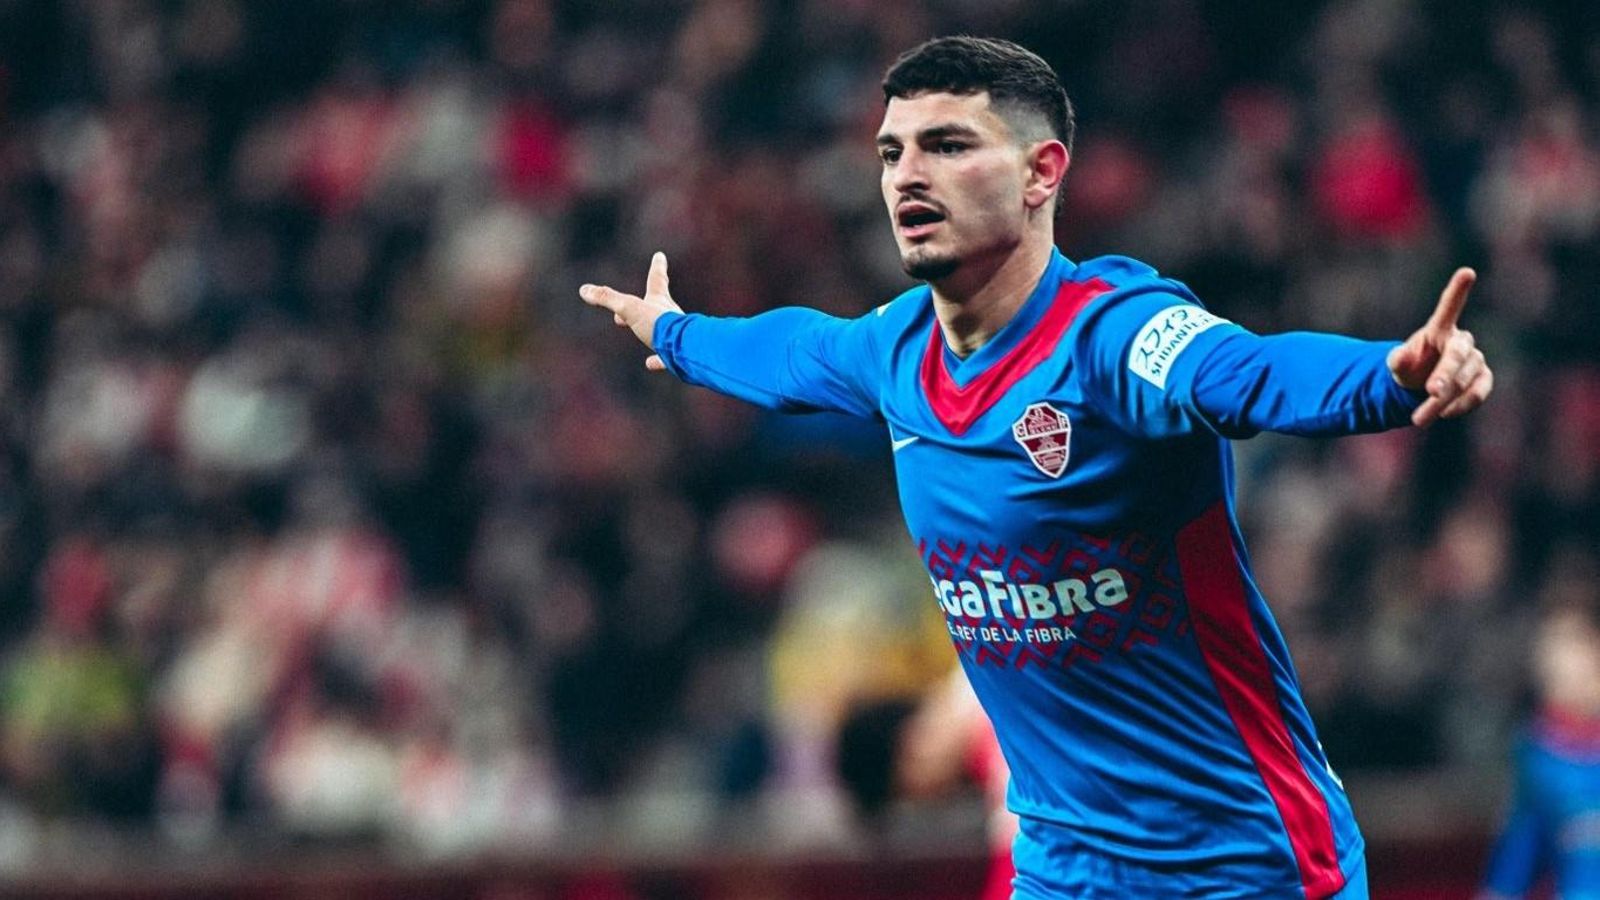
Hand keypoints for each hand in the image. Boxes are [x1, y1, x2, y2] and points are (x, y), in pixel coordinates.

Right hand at [579, 252, 683, 370]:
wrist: (684, 349)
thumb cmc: (658, 325)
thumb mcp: (628, 309)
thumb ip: (607, 299)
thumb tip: (584, 290)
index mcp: (659, 301)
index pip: (657, 279)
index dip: (657, 267)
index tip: (660, 256)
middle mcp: (670, 316)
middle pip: (658, 305)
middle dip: (648, 301)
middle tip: (638, 302)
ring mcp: (675, 336)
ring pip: (663, 330)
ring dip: (652, 329)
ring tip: (643, 332)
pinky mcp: (677, 355)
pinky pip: (665, 357)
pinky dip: (657, 359)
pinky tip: (650, 364)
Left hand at [1387, 267, 1493, 426]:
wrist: (1422, 387)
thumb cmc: (1411, 368)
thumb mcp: (1397, 365)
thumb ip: (1397, 360)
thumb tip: (1399, 358)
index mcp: (1439, 329)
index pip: (1450, 307)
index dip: (1458, 290)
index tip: (1467, 272)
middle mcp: (1461, 341)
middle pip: (1457, 356)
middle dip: (1445, 374)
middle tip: (1430, 391)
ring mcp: (1475, 360)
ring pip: (1464, 380)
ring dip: (1442, 400)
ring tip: (1419, 419)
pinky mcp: (1483, 379)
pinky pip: (1478, 393)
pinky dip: (1461, 405)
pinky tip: (1444, 414)